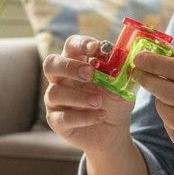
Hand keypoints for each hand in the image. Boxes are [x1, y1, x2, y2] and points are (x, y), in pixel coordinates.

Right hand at [43, 35, 135, 153]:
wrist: (114, 131)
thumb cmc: (114, 102)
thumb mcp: (122, 85)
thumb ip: (119, 70)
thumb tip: (118, 53)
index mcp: (76, 64)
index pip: (71, 46)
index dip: (80, 44)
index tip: (95, 47)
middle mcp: (61, 80)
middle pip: (51, 64)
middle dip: (69, 67)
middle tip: (90, 74)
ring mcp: (55, 101)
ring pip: (55, 93)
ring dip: (79, 96)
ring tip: (99, 102)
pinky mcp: (56, 121)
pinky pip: (63, 117)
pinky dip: (84, 116)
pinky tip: (100, 116)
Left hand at [135, 47, 173, 160]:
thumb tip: (160, 48)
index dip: (155, 63)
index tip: (139, 58)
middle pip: (172, 94)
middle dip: (150, 82)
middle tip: (141, 75)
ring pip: (171, 117)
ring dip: (159, 104)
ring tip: (160, 96)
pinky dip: (169, 124)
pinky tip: (172, 114)